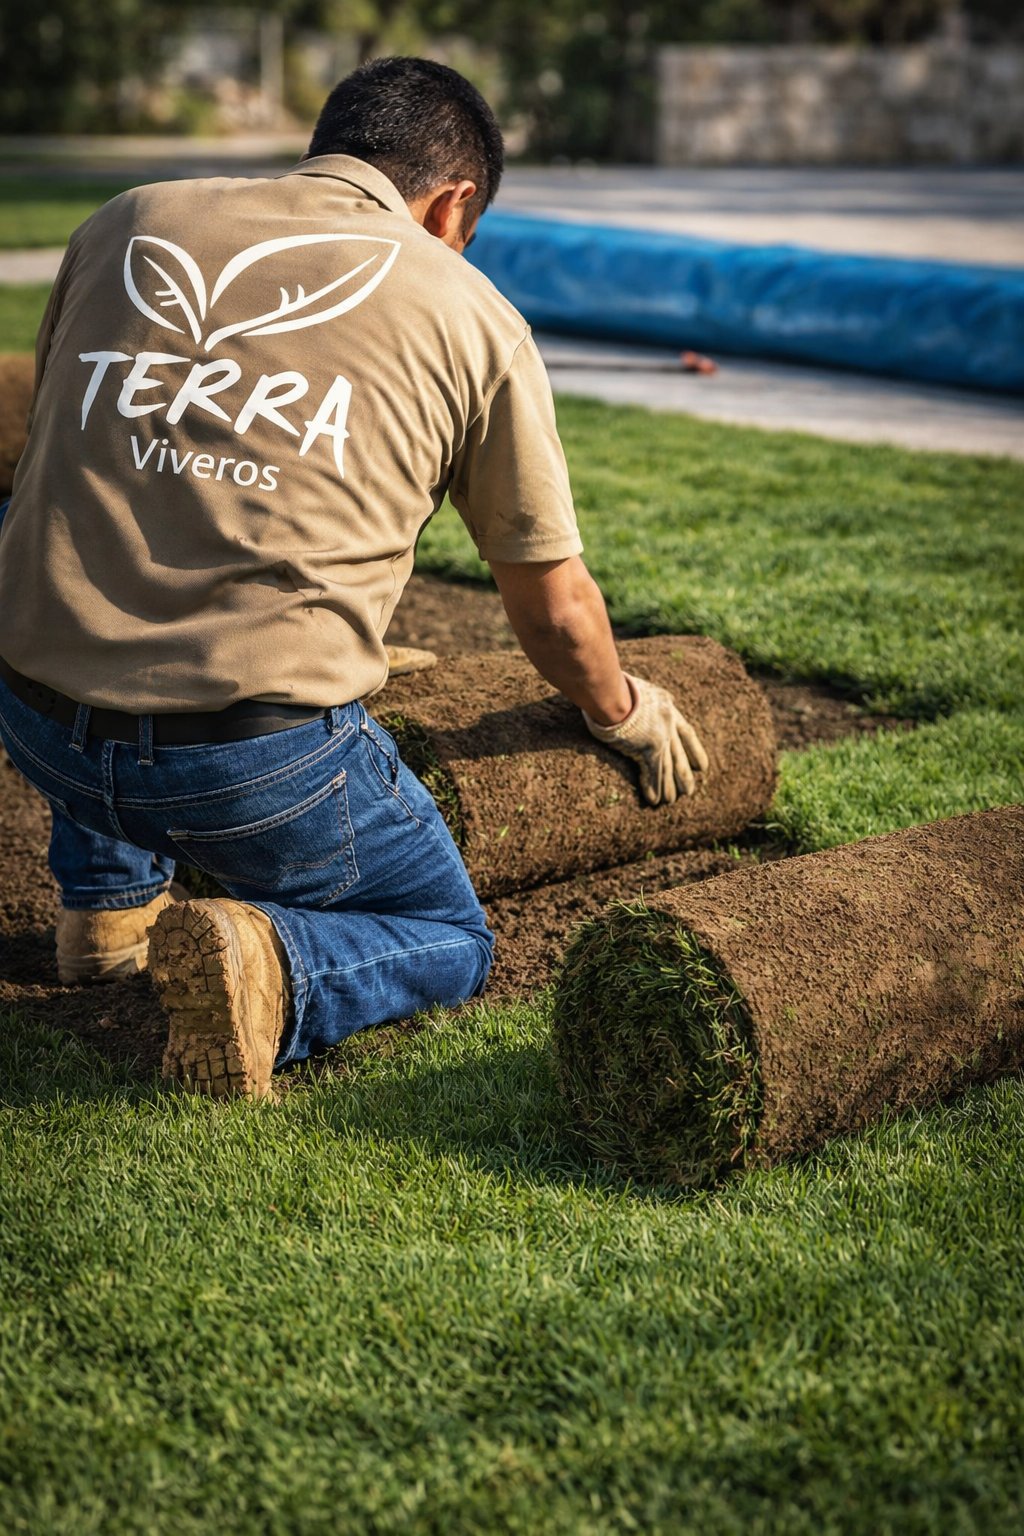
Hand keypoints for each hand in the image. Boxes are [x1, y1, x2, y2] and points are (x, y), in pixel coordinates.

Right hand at [583, 673, 708, 804]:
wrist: (610, 690)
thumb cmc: (613, 686)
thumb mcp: (636, 688)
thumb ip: (641, 700)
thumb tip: (632, 704)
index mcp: (667, 706)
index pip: (687, 732)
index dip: (694, 751)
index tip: (701, 766)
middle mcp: (669, 722)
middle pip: (681, 754)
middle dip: (685, 774)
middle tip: (690, 790)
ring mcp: (660, 736)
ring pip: (669, 766)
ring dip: (670, 786)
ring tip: (672, 800)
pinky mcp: (648, 748)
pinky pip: (653, 773)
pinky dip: (654, 788)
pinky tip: (655, 800)